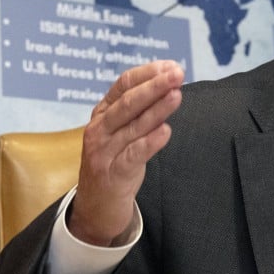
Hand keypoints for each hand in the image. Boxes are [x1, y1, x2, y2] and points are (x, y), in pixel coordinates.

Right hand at [68, 60, 183, 245]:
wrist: (96, 207)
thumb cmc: (115, 163)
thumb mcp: (122, 132)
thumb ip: (140, 111)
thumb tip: (170, 85)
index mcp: (103, 113)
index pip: (124, 84)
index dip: (148, 73)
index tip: (171, 66)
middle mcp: (100, 129)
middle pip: (128, 102)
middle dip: (155, 86)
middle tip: (177, 74)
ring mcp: (103, 151)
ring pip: (133, 126)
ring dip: (157, 109)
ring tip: (176, 95)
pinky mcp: (113, 174)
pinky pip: (133, 155)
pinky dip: (149, 142)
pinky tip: (165, 131)